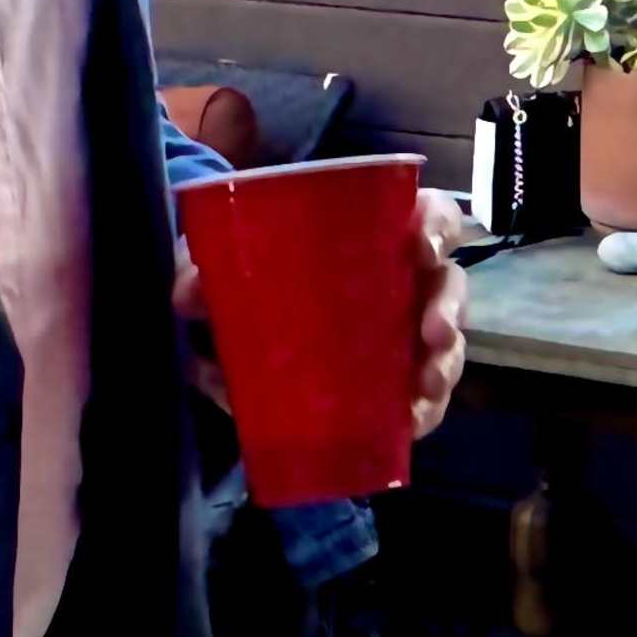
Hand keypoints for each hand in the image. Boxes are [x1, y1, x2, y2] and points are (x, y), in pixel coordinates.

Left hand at [173, 187, 469, 441]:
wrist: (235, 331)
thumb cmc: (248, 273)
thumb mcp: (221, 264)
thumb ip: (200, 271)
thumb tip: (188, 296)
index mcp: (376, 233)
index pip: (428, 214)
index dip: (437, 226)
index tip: (422, 247)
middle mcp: (401, 279)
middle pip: (447, 283)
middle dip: (448, 307)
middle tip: (432, 332)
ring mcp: (402, 333)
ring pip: (446, 343)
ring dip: (443, 365)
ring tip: (424, 387)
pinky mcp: (392, 381)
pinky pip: (423, 396)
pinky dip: (424, 411)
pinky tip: (412, 423)